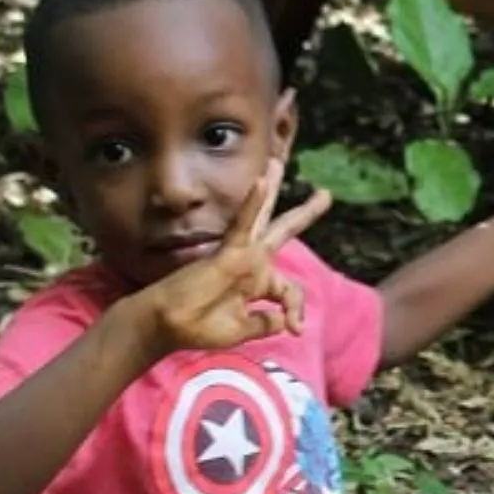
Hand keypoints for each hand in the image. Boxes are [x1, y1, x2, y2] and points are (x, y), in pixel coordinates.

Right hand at [136, 162, 330, 356]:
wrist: (168, 327)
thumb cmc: (199, 328)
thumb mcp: (242, 330)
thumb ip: (265, 323)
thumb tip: (286, 321)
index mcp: (259, 283)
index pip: (290, 289)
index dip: (297, 308)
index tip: (297, 329)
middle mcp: (252, 264)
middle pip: (283, 232)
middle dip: (304, 213)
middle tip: (325, 195)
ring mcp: (240, 255)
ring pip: (263, 218)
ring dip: (272, 191)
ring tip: (277, 164)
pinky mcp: (227, 252)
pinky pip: (242, 224)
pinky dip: (252, 204)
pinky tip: (261, 182)